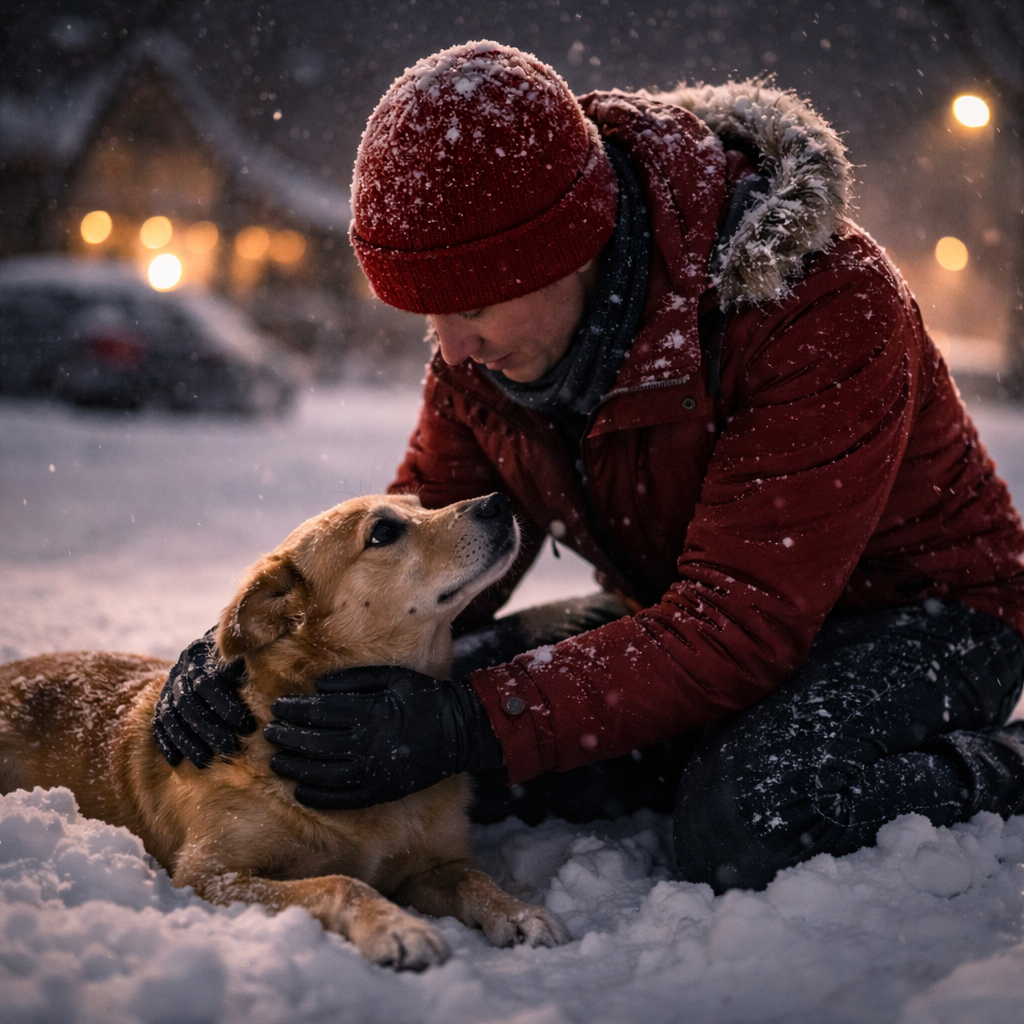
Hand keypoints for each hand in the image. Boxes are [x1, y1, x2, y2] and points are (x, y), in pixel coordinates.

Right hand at [152, 627, 255, 767]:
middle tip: (229, 749)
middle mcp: (179, 670)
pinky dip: (166, 742)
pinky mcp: (162, 702)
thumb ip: (244, 660)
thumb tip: (246, 670)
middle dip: (208, 729)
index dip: (226, 706)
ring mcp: (169, 687)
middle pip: (188, 703)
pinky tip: (175, 761)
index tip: (246, 726)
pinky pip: (159, 724)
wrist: (217, 648)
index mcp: (199, 655)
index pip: (208, 683)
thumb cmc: (240, 652)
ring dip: (187, 741)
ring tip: (204, 762)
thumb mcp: (244, 651)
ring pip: (171, 716)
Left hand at [265, 666, 503, 809]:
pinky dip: (318, 796)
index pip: (320, 713)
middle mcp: (368, 744)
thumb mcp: (394, 677)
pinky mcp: (381, 792)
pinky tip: (300, 791)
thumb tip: (318, 686)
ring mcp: (374, 772)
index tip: (277, 707)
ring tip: (276, 762)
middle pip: (316, 744)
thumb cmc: (424, 697)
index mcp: (370, 713)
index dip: (295, 711)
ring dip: (296, 768)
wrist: (459, 731)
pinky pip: (343, 799)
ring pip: (323, 774)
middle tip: (269, 734)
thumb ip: (356, 679)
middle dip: (288, 738)